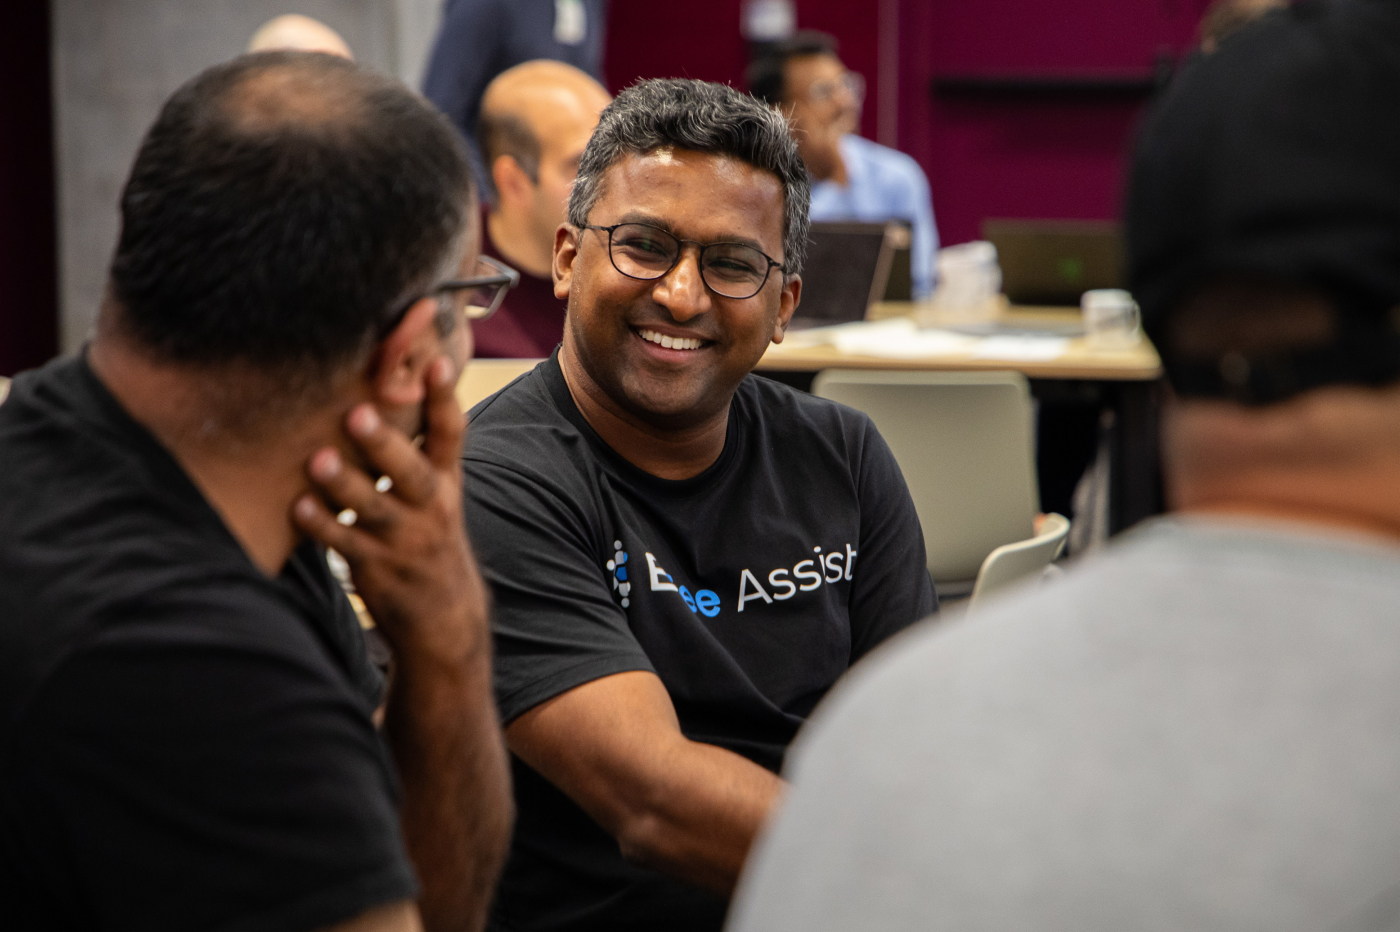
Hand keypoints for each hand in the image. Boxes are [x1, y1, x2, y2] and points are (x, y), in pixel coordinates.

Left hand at [293, 357, 485, 663]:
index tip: (435, 362)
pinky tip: (300, 507)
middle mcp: (431, 508)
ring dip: (346, 485)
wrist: (445, 617)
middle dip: (386, 444)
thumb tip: (388, 385)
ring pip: (375, 509)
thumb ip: (415, 450)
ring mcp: (405, 540)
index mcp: (446, 482)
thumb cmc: (429, 537)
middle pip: (412, 473)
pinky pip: (346, 544)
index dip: (444, 398)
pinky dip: (322, 525)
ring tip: (319, 460)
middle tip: (356, 414)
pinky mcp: (376, 567)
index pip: (450, 435)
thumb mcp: (438, 494)